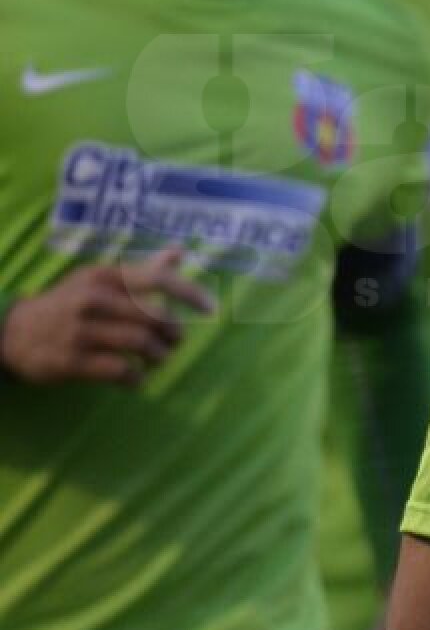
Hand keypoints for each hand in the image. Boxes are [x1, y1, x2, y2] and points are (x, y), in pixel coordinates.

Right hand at [0, 247, 213, 385]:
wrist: (14, 332)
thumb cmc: (70, 303)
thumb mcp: (100, 279)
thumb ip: (142, 270)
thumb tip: (179, 252)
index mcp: (105, 276)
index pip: (157, 279)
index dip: (190, 293)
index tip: (210, 308)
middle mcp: (93, 299)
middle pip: (155, 317)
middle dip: (174, 333)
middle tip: (174, 341)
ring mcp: (80, 331)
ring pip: (141, 344)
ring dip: (159, 356)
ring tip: (158, 358)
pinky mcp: (72, 361)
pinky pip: (120, 371)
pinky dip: (137, 377)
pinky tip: (137, 376)